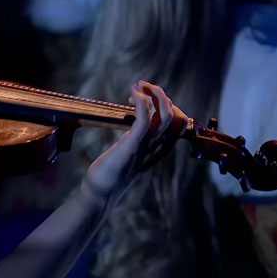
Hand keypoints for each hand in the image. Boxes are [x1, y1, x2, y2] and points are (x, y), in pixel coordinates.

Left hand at [84, 80, 187, 207]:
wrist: (100, 193)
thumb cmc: (110, 174)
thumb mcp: (128, 155)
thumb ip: (135, 144)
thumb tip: (133, 132)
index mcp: (156, 148)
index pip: (175, 124)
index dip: (167, 105)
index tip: (147, 95)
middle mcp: (155, 146)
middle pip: (173, 116)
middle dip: (161, 95)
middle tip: (143, 84)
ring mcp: (145, 146)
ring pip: (164, 115)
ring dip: (154, 94)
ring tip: (139, 85)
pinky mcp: (131, 145)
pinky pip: (145, 120)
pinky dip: (142, 102)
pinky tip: (133, 94)